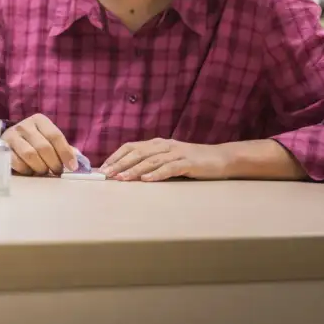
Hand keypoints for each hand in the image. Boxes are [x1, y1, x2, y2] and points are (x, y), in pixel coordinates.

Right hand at [1, 114, 77, 175]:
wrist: (8, 143)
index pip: (56, 136)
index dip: (65, 153)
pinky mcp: (2, 148)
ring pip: (30, 155)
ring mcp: (11, 136)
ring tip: (43, 171)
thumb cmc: (33, 143)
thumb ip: (62, 149)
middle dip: (53, 163)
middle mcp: (24, 125)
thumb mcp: (47, 140)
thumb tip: (77, 162)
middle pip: (44, 147)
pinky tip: (29, 171)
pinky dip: (26, 170)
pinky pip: (16, 162)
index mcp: (39, 120)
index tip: (72, 167)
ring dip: (40, 167)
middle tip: (56, 171)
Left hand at [101, 138, 229, 181]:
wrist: (220, 158)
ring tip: (121, 178)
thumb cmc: (192, 161)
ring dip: (134, 169)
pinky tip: (146, 180)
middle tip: (106, 174)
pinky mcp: (188, 163)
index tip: (103, 167)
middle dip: (120, 163)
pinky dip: (157, 174)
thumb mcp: (169, 158)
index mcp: (157, 143)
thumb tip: (128, 173)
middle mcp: (164, 146)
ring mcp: (176, 153)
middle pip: (137, 152)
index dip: (116, 156)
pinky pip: (169, 168)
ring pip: (150, 160)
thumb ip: (152, 162)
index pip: (131, 147)